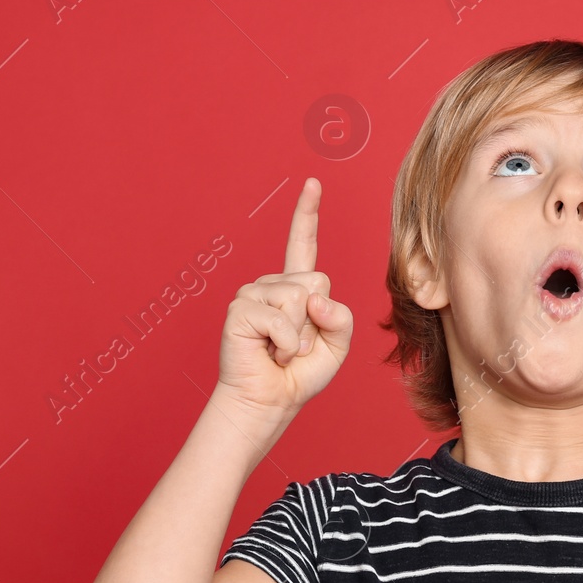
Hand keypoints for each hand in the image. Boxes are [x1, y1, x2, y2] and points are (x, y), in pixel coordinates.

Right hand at [215, 177, 352, 421]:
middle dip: (316, 319)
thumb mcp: (337, 344)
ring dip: (298, 336)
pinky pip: (281, 320)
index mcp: (297, 287)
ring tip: (281, 350)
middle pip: (317, 279)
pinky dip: (284, 345)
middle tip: (296, 344)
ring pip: (299, 298)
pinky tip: (270, 353)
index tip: (313, 183)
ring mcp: (253, 293)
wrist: (269, 400)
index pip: (303, 244)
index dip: (307, 213)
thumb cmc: (300, 373)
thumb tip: (314, 297)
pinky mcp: (240, 309)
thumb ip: (341, 317)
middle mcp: (274, 284)